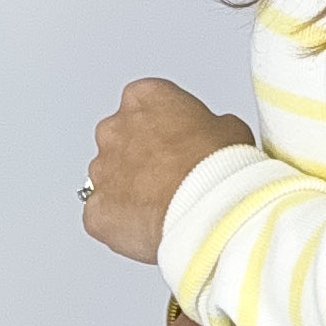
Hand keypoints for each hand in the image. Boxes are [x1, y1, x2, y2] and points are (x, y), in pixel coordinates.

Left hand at [81, 79, 254, 263]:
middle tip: (172, 178)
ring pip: (110, 180)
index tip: (179, 143)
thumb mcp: (230, 129)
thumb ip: (208, 126)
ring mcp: (100, 171)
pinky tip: (149, 227)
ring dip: (130, 191)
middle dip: (141, 158)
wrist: (206, 212)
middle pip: (121, 141)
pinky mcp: (95, 210)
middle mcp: (113, 129)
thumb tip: (211, 139)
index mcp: (143, 98)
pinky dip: (121, 223)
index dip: (164, 128)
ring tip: (164, 207)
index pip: (145, 105)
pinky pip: (104, 215)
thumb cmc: (217, 169)